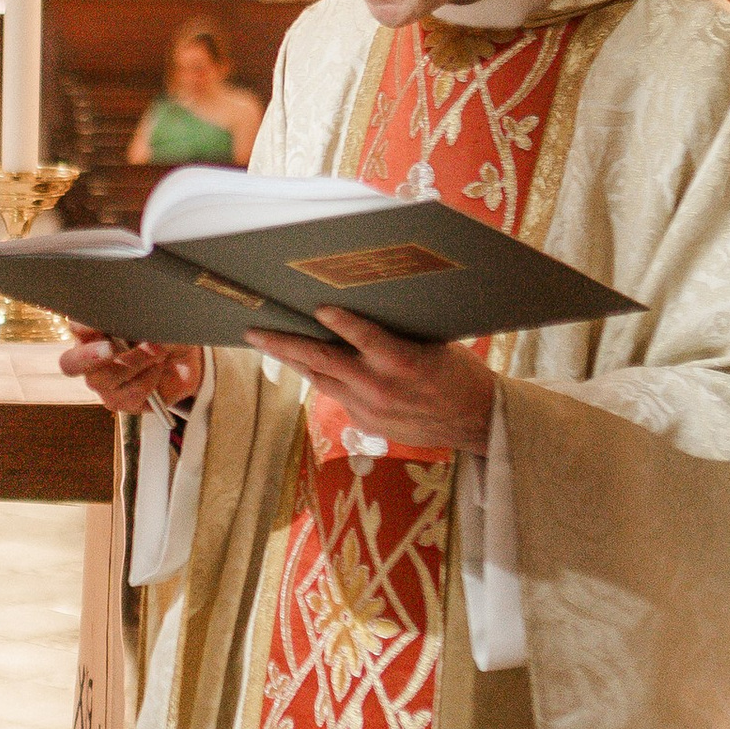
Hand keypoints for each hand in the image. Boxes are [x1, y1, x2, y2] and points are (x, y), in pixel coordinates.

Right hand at [57, 332, 205, 417]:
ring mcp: (102, 384)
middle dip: (90, 355)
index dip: (81, 325)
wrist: (183, 360)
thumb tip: (140, 331)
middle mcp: (90, 359)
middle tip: (111, 348)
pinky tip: (159, 367)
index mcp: (92, 332)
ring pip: (106, 379)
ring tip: (159, 351)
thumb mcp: (158, 320)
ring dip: (136, 362)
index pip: (75, 328)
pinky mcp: (120, 402)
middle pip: (71, 364)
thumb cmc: (163, 333)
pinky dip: (150, 377)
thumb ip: (143, 321)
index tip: (95, 322)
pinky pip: (131, 394)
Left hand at [245, 308, 495, 455]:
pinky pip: (336, 393)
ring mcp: (369, 408)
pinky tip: (307, 363)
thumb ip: (395, 334)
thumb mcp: (434, 344)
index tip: (317, 306)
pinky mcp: (365, 422)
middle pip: (322, 361)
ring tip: (267, 343)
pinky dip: (322, 376)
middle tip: (254, 332)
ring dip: (292, 360)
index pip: (363, 336)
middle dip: (284, 344)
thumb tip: (356, 312)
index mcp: (402, 363)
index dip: (338, 321)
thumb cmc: (459, 374)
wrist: (475, 422)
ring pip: (320, 379)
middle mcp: (379, 388)